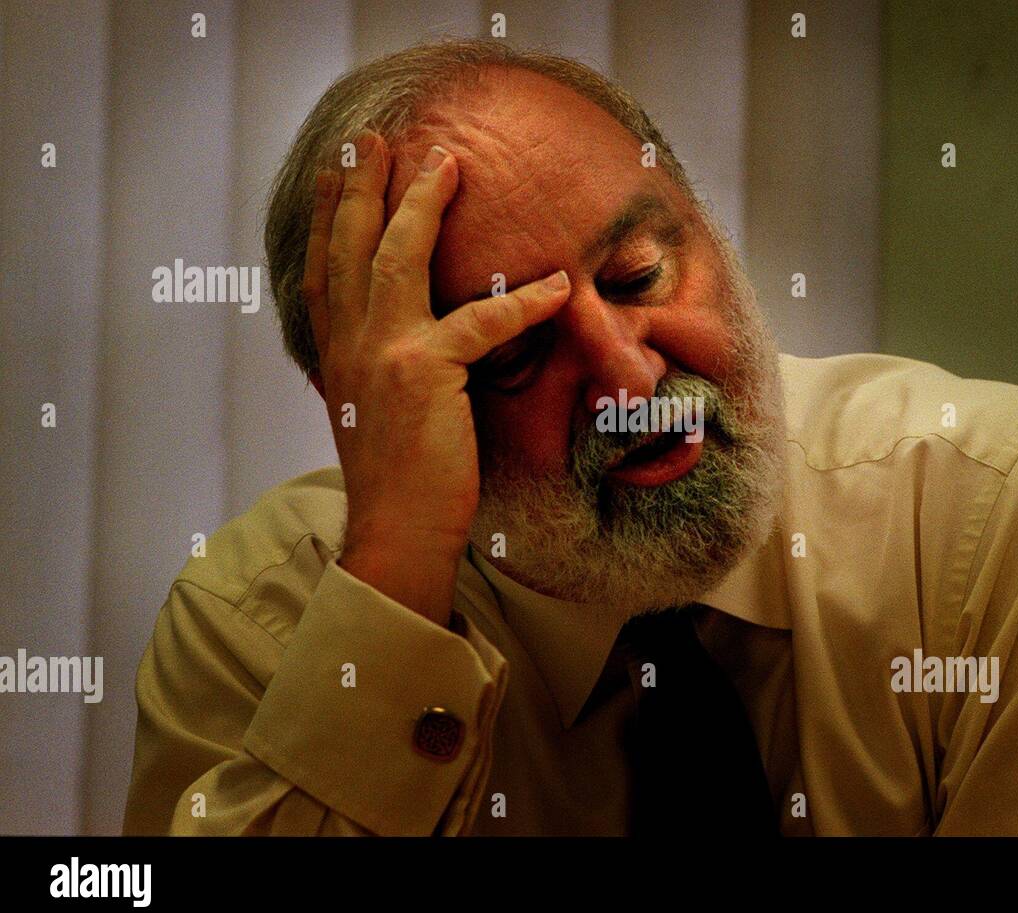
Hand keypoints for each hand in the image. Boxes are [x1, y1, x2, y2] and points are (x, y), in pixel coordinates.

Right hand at [302, 130, 570, 622]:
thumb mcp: (374, 411)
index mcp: (337, 353)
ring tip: (447, 163)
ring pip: (397, 258)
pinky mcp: (425, 374)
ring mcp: (383, 354)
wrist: (396, 533)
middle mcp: (349, 344)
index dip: (325, 216)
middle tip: (375, 138)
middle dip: (361, 186)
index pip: (324, 269)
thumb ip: (380, 368)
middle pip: (349, 246)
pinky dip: (524, 301)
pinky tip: (557, 284)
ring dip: (422, 204)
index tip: (331, 173)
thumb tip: (403, 346)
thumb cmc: (399, 479)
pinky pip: (482, 321)